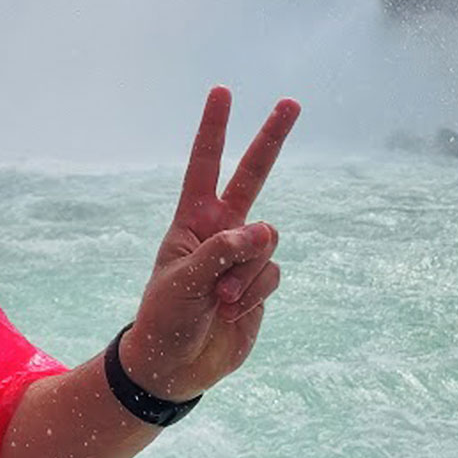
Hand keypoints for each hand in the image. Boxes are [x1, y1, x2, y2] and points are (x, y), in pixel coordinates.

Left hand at [122, 87, 299, 400]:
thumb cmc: (166, 318)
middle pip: (253, 176)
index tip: (222, 92)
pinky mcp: (260, 283)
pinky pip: (271, 274)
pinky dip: (253, 295)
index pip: (204, 165)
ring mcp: (243, 256)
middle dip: (271, 139)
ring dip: (245, 275)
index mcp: (191, 220)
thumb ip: (223, 252)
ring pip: (266, 243)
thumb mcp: (185, 282)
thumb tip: (264, 231)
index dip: (214, 130)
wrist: (177, 365)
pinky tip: (231, 312)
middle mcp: (221, 230)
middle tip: (291, 102)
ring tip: (219, 300)